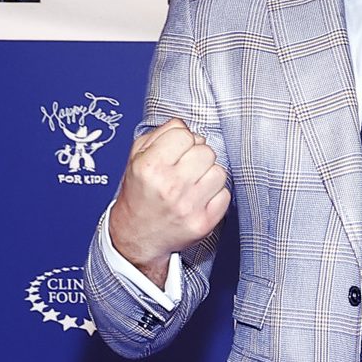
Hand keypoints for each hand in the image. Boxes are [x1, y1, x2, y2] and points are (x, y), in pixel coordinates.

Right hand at [109, 117, 229, 286]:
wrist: (137, 235)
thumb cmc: (139, 194)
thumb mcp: (136, 158)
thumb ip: (160, 134)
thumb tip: (184, 125)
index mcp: (149, 167)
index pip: (185, 135)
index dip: (183, 140)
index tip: (178, 150)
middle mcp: (169, 186)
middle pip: (206, 151)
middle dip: (198, 156)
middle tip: (186, 168)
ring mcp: (188, 207)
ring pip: (219, 172)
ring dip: (209, 175)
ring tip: (194, 183)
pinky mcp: (203, 223)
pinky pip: (225, 195)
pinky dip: (216, 194)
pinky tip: (200, 198)